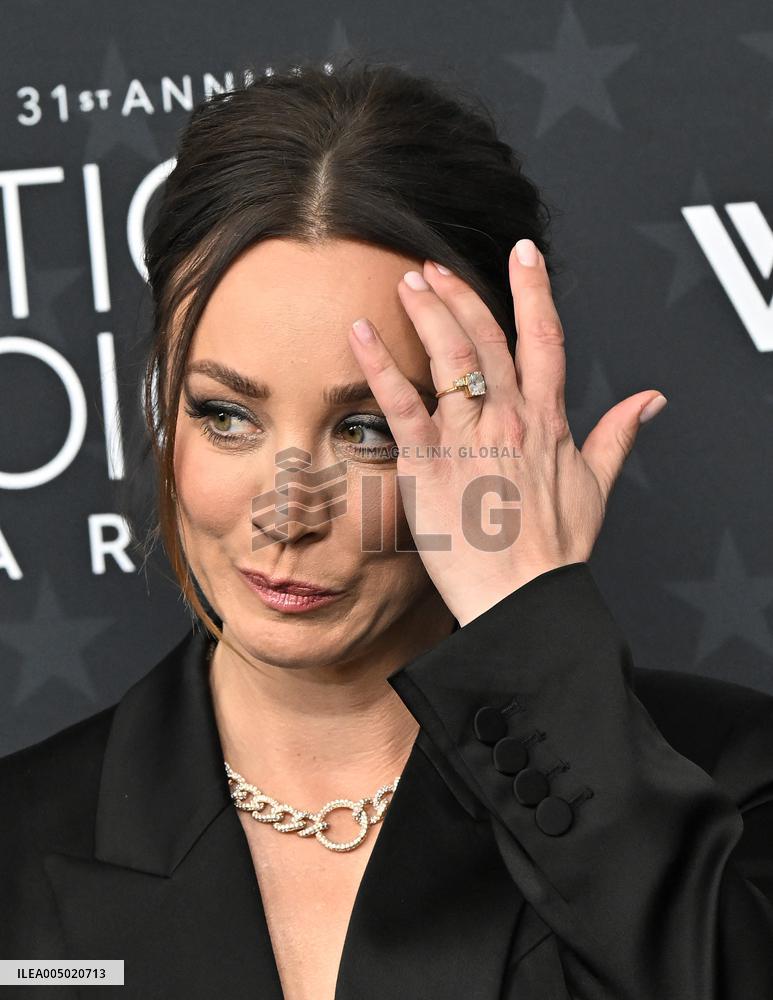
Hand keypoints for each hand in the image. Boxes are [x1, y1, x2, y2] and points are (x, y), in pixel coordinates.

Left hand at [348, 240, 666, 625]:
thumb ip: (619, 435)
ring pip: (449, 357)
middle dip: (462, 294)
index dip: (534, 290)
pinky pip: (401, 403)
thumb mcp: (597, 487)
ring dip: (427, 313)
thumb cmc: (554, 552)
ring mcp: (468, 438)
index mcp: (546, 421)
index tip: (523, 255)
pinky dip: (380, 364)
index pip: (544, 338)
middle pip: (487, 338)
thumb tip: (649, 401)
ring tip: (408, 282)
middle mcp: (509, 419)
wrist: (523, 598)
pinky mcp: (429, 464)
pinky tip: (361, 333)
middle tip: (436, 266)